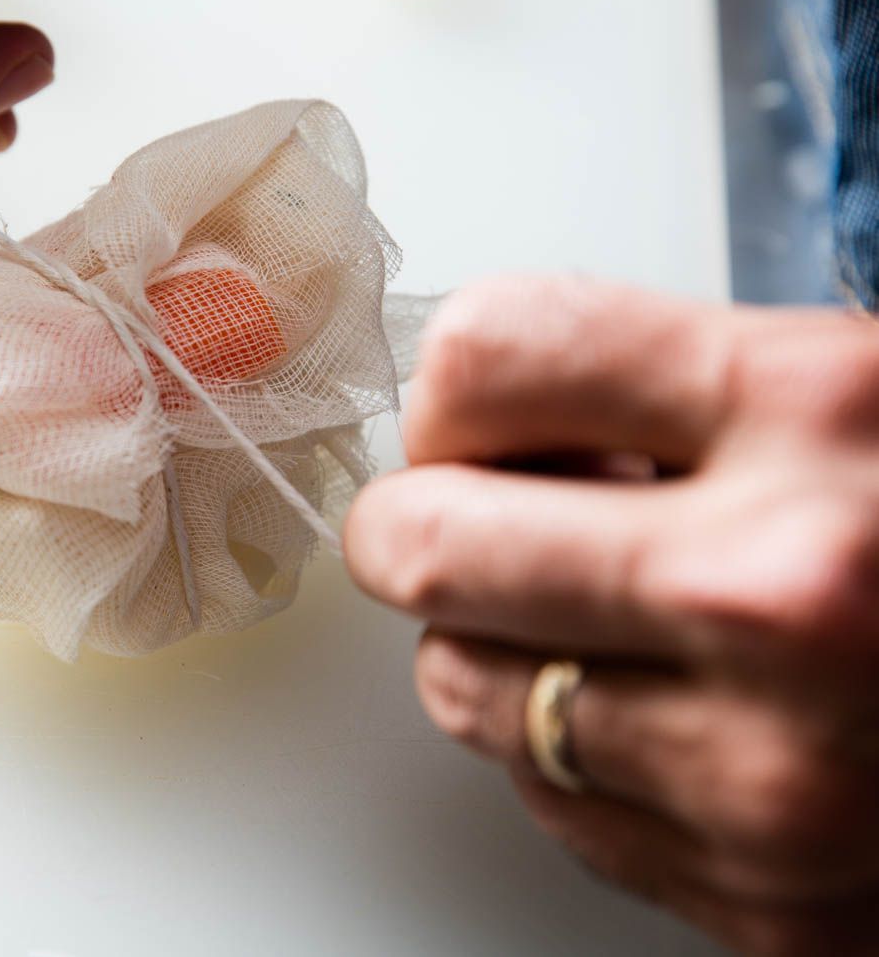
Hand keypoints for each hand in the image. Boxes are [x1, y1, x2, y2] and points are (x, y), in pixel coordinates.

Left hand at [344, 277, 878, 954]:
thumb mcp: (864, 397)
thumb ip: (672, 393)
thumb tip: (480, 421)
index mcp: (824, 413)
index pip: (490, 353)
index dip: (463, 384)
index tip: (482, 411)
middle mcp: (785, 595)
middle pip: (424, 543)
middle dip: (421, 524)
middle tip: (459, 517)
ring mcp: (773, 777)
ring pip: (462, 690)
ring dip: (492, 646)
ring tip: (599, 618)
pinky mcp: (769, 907)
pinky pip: (552, 804)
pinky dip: (573, 754)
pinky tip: (672, 714)